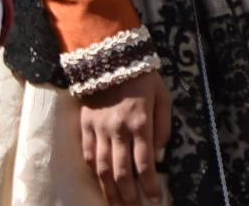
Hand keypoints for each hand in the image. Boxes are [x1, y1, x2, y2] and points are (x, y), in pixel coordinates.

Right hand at [80, 70, 173, 205]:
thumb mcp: (163, 96)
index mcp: (140, 122)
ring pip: (103, 169)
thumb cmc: (143, 77)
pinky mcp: (85, 127)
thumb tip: (158, 154)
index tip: (155, 198)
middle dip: (129, 195)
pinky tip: (100, 183)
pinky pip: (89, 156)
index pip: (145, 162)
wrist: (110, 57)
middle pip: (121, 172)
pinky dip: (95, 173)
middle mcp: (118, 130)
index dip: (149, 184)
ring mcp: (99, 130)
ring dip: (109, 191)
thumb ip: (163, 126)